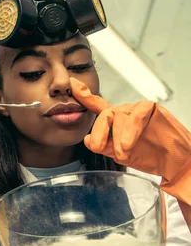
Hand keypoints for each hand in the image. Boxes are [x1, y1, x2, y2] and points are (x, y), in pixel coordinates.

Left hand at [71, 78, 190, 226]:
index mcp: (114, 120)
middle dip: (99, 133)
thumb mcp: (120, 153)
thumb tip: (87, 139)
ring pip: (118, 116)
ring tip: (123, 153)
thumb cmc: (148, 155)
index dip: (83, 94)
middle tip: (100, 148)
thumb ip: (103, 145)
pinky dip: (130, 131)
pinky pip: (136, 116)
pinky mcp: (151, 108)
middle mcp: (123, 111)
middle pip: (103, 115)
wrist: (174, 162)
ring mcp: (136, 108)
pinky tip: (128, 144)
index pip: (96, 105)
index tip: (70, 83)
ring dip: (118, 137)